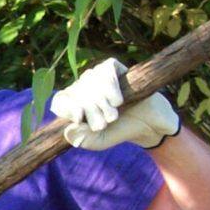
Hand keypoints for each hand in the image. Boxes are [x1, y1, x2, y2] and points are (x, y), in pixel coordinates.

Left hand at [49, 58, 179, 149]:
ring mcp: (99, 77)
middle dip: (90, 109)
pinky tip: (118, 99)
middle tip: (104, 123)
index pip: (60, 100)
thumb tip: (68, 130)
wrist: (149, 125)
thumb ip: (83, 139)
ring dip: (101, 99)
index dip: (66, 107)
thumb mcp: (99, 141)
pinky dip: (110, 83)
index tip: (78, 118)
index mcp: (76, 104)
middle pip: (76, 91)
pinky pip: (105, 68)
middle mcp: (85, 88)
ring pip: (90, 78)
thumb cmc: (120, 131)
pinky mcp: (116, 70)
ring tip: (114, 114)